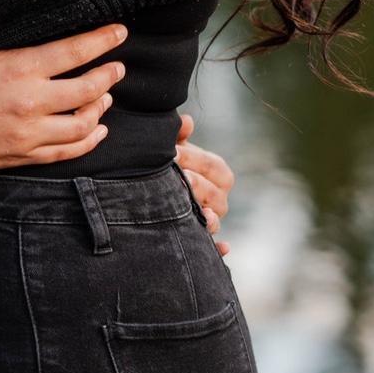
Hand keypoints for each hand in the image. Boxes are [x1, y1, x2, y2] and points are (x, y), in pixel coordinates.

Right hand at [0, 25, 127, 170]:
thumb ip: (23, 51)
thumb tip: (55, 45)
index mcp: (20, 68)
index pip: (76, 51)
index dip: (103, 40)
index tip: (120, 32)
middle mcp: (31, 102)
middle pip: (88, 89)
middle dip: (109, 75)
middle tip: (118, 68)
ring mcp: (29, 133)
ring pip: (83, 125)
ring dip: (100, 108)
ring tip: (105, 96)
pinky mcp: (23, 155)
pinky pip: (66, 152)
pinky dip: (88, 141)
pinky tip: (97, 131)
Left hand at [176, 113, 234, 256]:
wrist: (152, 186)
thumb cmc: (169, 163)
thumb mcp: (173, 148)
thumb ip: (179, 136)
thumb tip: (186, 122)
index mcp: (216, 172)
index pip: (214, 167)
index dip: (196, 159)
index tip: (173, 154)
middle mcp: (218, 198)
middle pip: (217, 194)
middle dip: (198, 186)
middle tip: (179, 180)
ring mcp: (210, 219)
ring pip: (215, 220)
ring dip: (208, 218)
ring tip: (196, 213)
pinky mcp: (200, 240)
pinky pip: (215, 248)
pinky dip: (218, 250)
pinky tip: (221, 248)